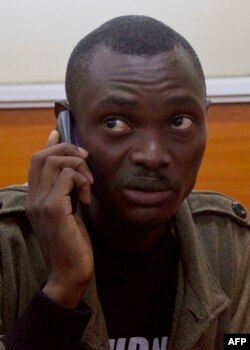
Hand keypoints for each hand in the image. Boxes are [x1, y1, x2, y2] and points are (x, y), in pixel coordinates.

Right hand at [25, 130, 93, 307]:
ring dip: (78, 166)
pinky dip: (82, 181)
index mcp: (34, 198)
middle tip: (85, 159)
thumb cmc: (72, 241)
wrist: (70, 271)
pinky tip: (87, 197)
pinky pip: (68, 177)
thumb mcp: (69, 211)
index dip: (49, 144)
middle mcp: (32, 197)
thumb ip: (67, 190)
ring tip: (88, 184)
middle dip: (67, 150)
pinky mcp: (53, 208)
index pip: (35, 161)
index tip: (60, 134)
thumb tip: (74, 170)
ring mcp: (40, 202)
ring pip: (56, 162)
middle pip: (42, 155)